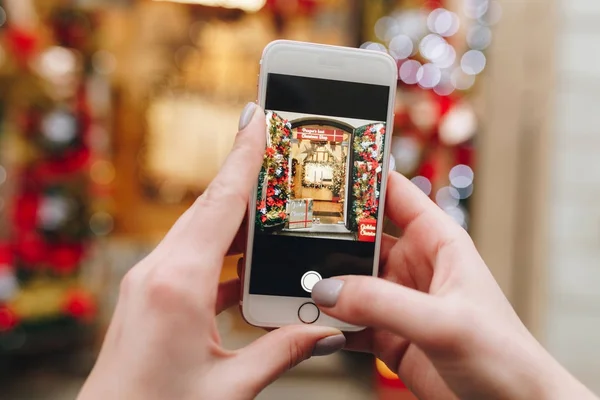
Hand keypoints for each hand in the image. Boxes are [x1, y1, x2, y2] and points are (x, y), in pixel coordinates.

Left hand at [79, 103, 345, 399]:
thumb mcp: (231, 387)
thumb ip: (283, 351)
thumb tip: (328, 329)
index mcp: (177, 284)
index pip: (220, 204)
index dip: (243, 157)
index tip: (257, 117)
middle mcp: (158, 272)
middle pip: (210, 209)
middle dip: (246, 178)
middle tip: (278, 152)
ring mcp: (151, 281)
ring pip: (202, 232)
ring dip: (237, 219)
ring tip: (273, 209)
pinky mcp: (152, 295)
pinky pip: (194, 259)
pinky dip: (225, 256)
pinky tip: (249, 267)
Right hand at [311, 172, 596, 399]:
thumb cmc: (503, 356)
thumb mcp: (444, 322)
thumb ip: (384, 304)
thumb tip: (329, 290)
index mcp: (437, 242)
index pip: (393, 194)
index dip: (360, 179)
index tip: (321, 172)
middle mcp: (413, 265)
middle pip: (360, 238)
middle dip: (326, 237)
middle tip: (290, 234)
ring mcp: (397, 300)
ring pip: (348, 281)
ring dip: (322, 284)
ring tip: (290, 281)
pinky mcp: (386, 333)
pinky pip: (346, 320)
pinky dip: (326, 321)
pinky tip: (308, 321)